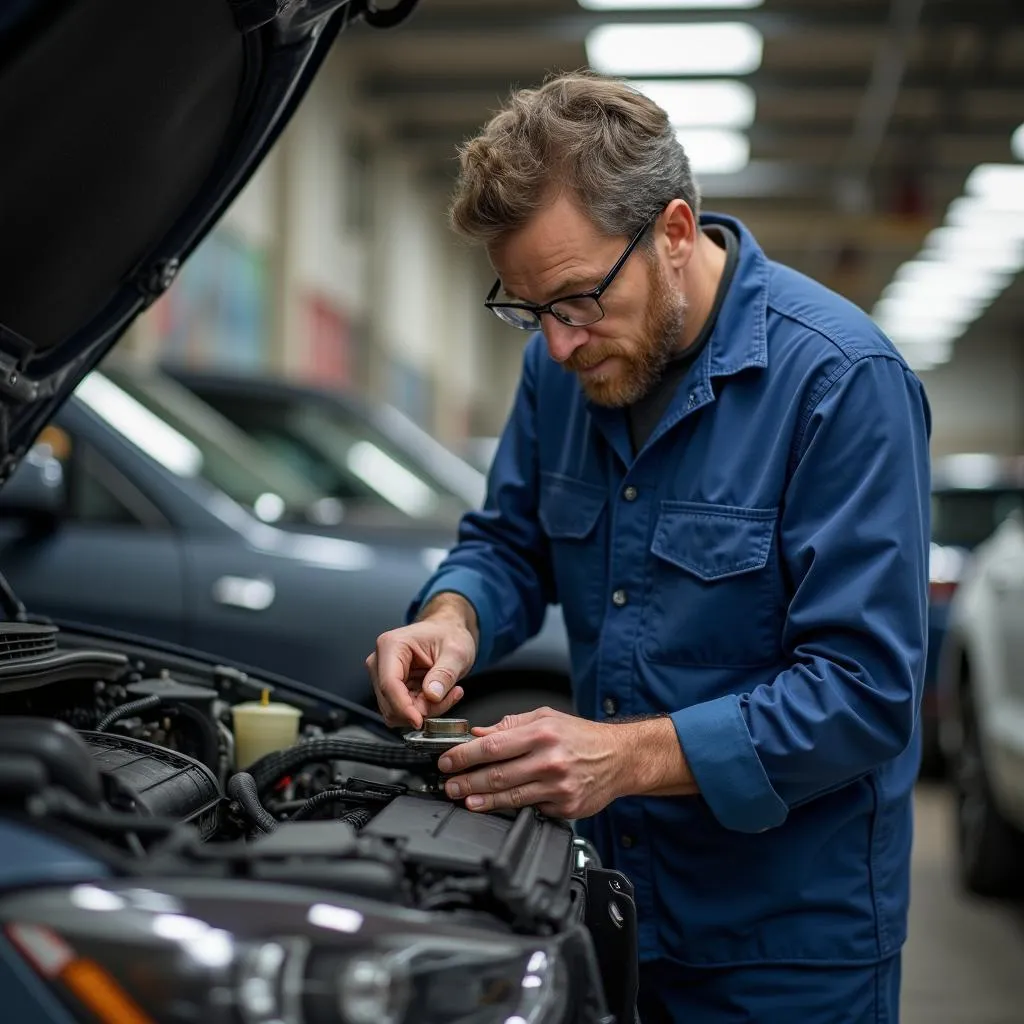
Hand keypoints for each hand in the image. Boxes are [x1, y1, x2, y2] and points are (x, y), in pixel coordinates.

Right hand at [366, 596, 477, 728]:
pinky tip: (440, 695)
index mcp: (391, 646)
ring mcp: (383, 677)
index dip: (403, 707)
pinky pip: (404, 711)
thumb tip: (432, 695)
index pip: (389, 684)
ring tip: (447, 693)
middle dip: (420, 709)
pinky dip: (423, 709)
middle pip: (391, 703)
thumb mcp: (457, 652)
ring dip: (424, 710)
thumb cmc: (448, 634)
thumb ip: (444, 674)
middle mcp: (381, 662)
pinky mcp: (391, 689)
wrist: (447, 632)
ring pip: (396, 712)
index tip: (420, 721)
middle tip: (449, 697)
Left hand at [438, 707, 628, 818]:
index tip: (447, 761)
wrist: (620, 757)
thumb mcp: (546, 717)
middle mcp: (550, 761)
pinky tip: (498, 806)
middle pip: (496, 775)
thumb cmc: (582, 736)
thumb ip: (510, 725)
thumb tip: (479, 734)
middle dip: (465, 781)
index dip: (464, 756)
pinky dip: (513, 808)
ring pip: (510, 797)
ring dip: (481, 800)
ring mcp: (558, 788)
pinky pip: (532, 809)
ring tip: (464, 799)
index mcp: (542, 734)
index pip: (492, 746)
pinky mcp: (565, 808)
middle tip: (449, 785)